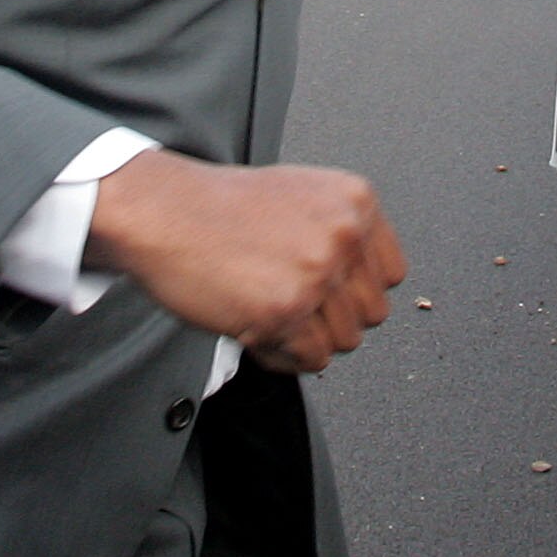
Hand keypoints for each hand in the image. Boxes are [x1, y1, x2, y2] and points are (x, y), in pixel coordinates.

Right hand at [85, 150, 406, 373]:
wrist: (163, 211)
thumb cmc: (221, 207)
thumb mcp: (304, 195)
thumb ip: (342, 232)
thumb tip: (368, 284)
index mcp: (355, 203)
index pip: (393, 275)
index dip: (356, 290)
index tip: (329, 291)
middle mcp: (344, 235)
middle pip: (372, 313)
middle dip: (333, 318)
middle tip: (292, 304)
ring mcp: (316, 274)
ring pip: (345, 341)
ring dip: (307, 338)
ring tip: (269, 312)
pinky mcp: (284, 311)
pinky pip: (311, 360)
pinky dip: (286, 356)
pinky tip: (256, 329)